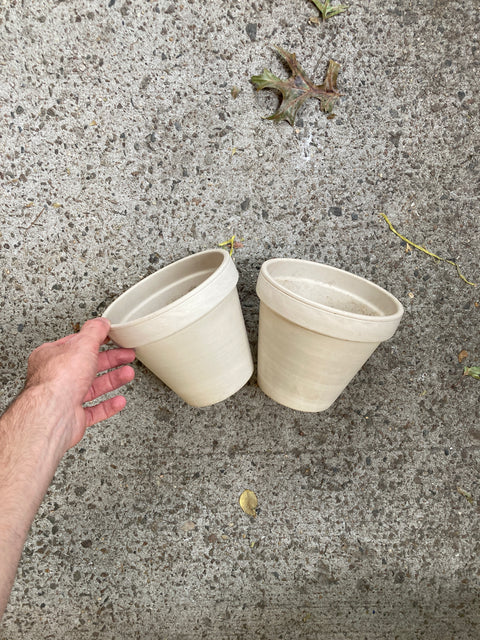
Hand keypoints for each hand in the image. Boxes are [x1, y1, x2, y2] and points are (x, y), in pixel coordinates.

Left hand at [24, 318, 134, 451]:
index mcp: (52, 357)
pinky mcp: (73, 417)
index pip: (76, 344)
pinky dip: (108, 405)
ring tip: (128, 374)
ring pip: (92, 388)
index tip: (111, 338)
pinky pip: (94, 410)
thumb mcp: (81, 344)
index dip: (96, 340)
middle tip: (126, 355)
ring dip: (112, 380)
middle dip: (110, 360)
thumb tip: (101, 322)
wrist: (53, 414)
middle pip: (88, 366)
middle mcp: (56, 377)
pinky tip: (118, 400)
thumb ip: (94, 331)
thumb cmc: (59, 380)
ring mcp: (64, 398)